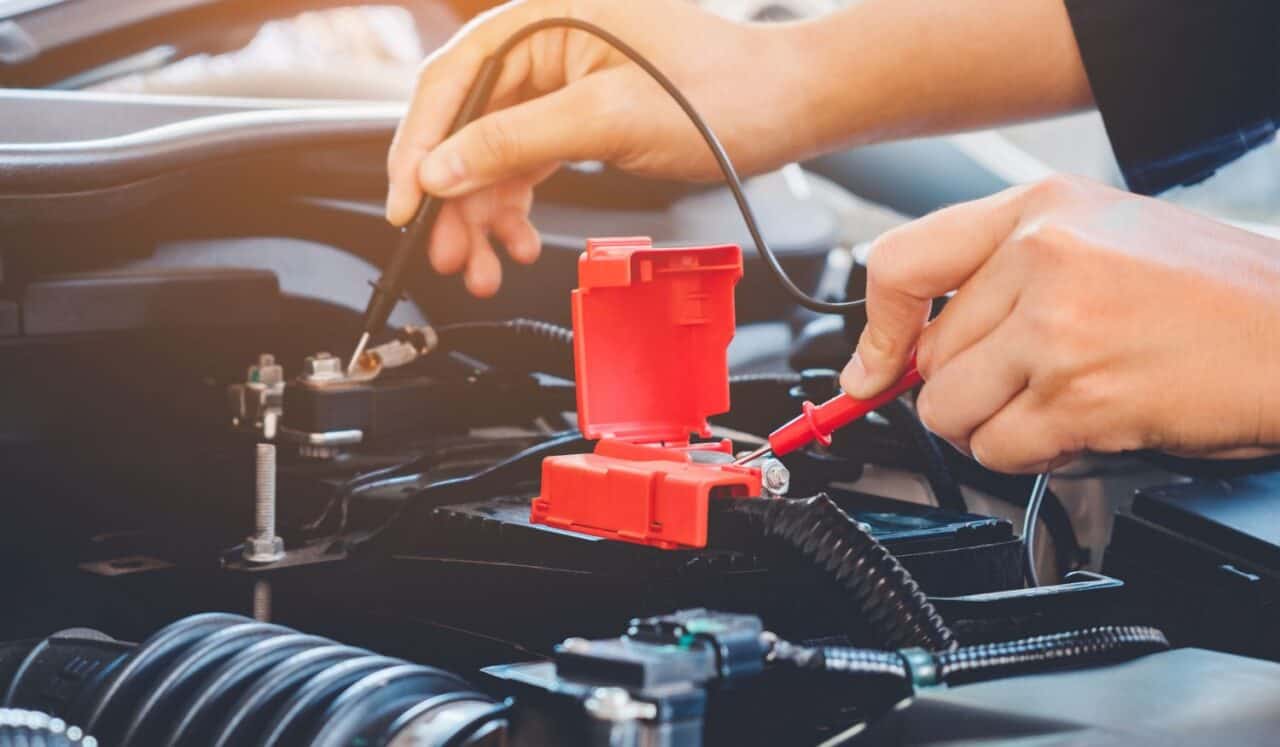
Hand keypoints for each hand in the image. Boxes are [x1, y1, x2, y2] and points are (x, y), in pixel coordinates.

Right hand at [386, 0, 811, 296]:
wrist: (787, 106)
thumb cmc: (720, 94)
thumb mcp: (608, 119)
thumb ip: (516, 140)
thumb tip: (441, 168)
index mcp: (542, 17)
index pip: (451, 81)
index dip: (419, 147)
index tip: (406, 206)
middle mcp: (543, 42)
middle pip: (466, 125)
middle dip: (454, 198)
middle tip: (449, 257)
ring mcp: (559, 80)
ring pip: (493, 153)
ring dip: (483, 214)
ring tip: (484, 269)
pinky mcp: (576, 113)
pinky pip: (525, 162)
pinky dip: (517, 207)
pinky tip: (520, 244)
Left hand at [840, 175, 1279, 472]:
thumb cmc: (1213, 296)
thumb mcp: (1101, 241)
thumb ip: (1002, 276)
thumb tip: (906, 345)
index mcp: (1040, 210)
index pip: (901, 263)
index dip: (878, 330)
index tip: (871, 369)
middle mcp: (1040, 257)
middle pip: (927, 359)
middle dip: (967, 389)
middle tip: (1031, 384)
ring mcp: (1056, 327)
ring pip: (949, 411)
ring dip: (994, 427)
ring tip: (1062, 403)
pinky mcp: (1077, 396)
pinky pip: (996, 450)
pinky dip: (1031, 456)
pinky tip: (1084, 426)